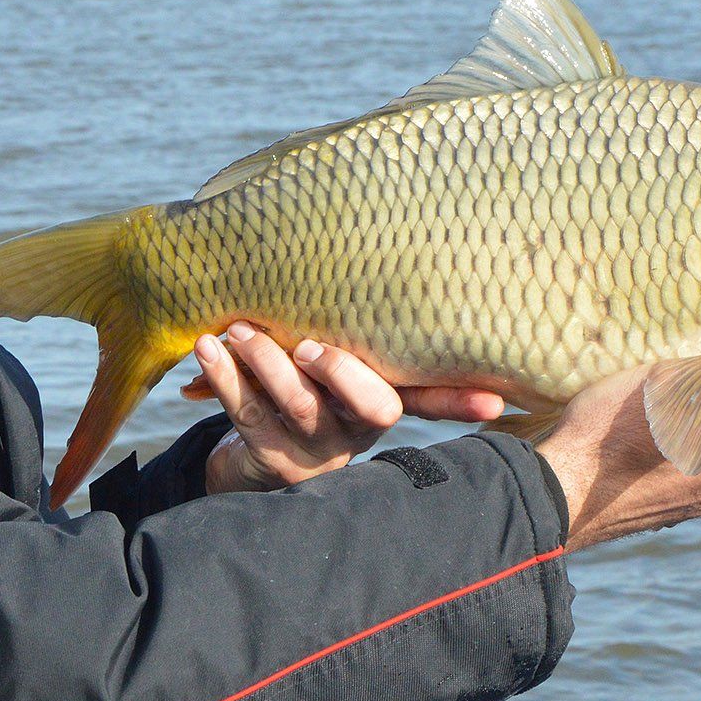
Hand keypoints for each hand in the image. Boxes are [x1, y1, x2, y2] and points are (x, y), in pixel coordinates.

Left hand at [192, 323, 504, 493]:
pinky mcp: (274, 459)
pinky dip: (224, 377)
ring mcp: (319, 447)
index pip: (434, 397)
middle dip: (344, 374)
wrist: (256, 455)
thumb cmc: (301, 381)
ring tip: (238, 329)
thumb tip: (386, 241)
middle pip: (372, 407)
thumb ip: (351, 325)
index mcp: (386, 397)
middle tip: (311, 345)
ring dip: (267, 362)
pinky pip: (248, 415)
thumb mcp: (332, 358)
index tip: (495, 402)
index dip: (464, 400)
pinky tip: (206, 347)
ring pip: (300, 407)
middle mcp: (360, 427)